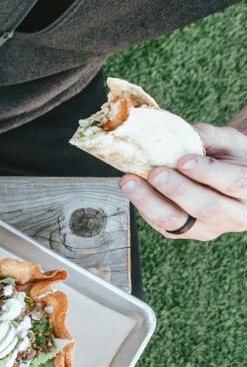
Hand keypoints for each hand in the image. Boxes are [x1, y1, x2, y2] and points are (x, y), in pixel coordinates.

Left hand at [120, 123, 246, 240]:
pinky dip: (144, 206)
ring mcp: (209, 228)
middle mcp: (235, 215)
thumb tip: (182, 133)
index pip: (235, 183)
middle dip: (178, 190)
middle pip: (206, 207)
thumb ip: (211, 137)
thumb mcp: (230, 141)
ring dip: (150, 202)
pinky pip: (162, 224)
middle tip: (155, 172)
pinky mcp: (185, 232)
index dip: (209, 172)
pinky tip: (132, 188)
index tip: (184, 160)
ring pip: (177, 222)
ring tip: (130, 181)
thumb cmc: (232, 156)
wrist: (229, 175)